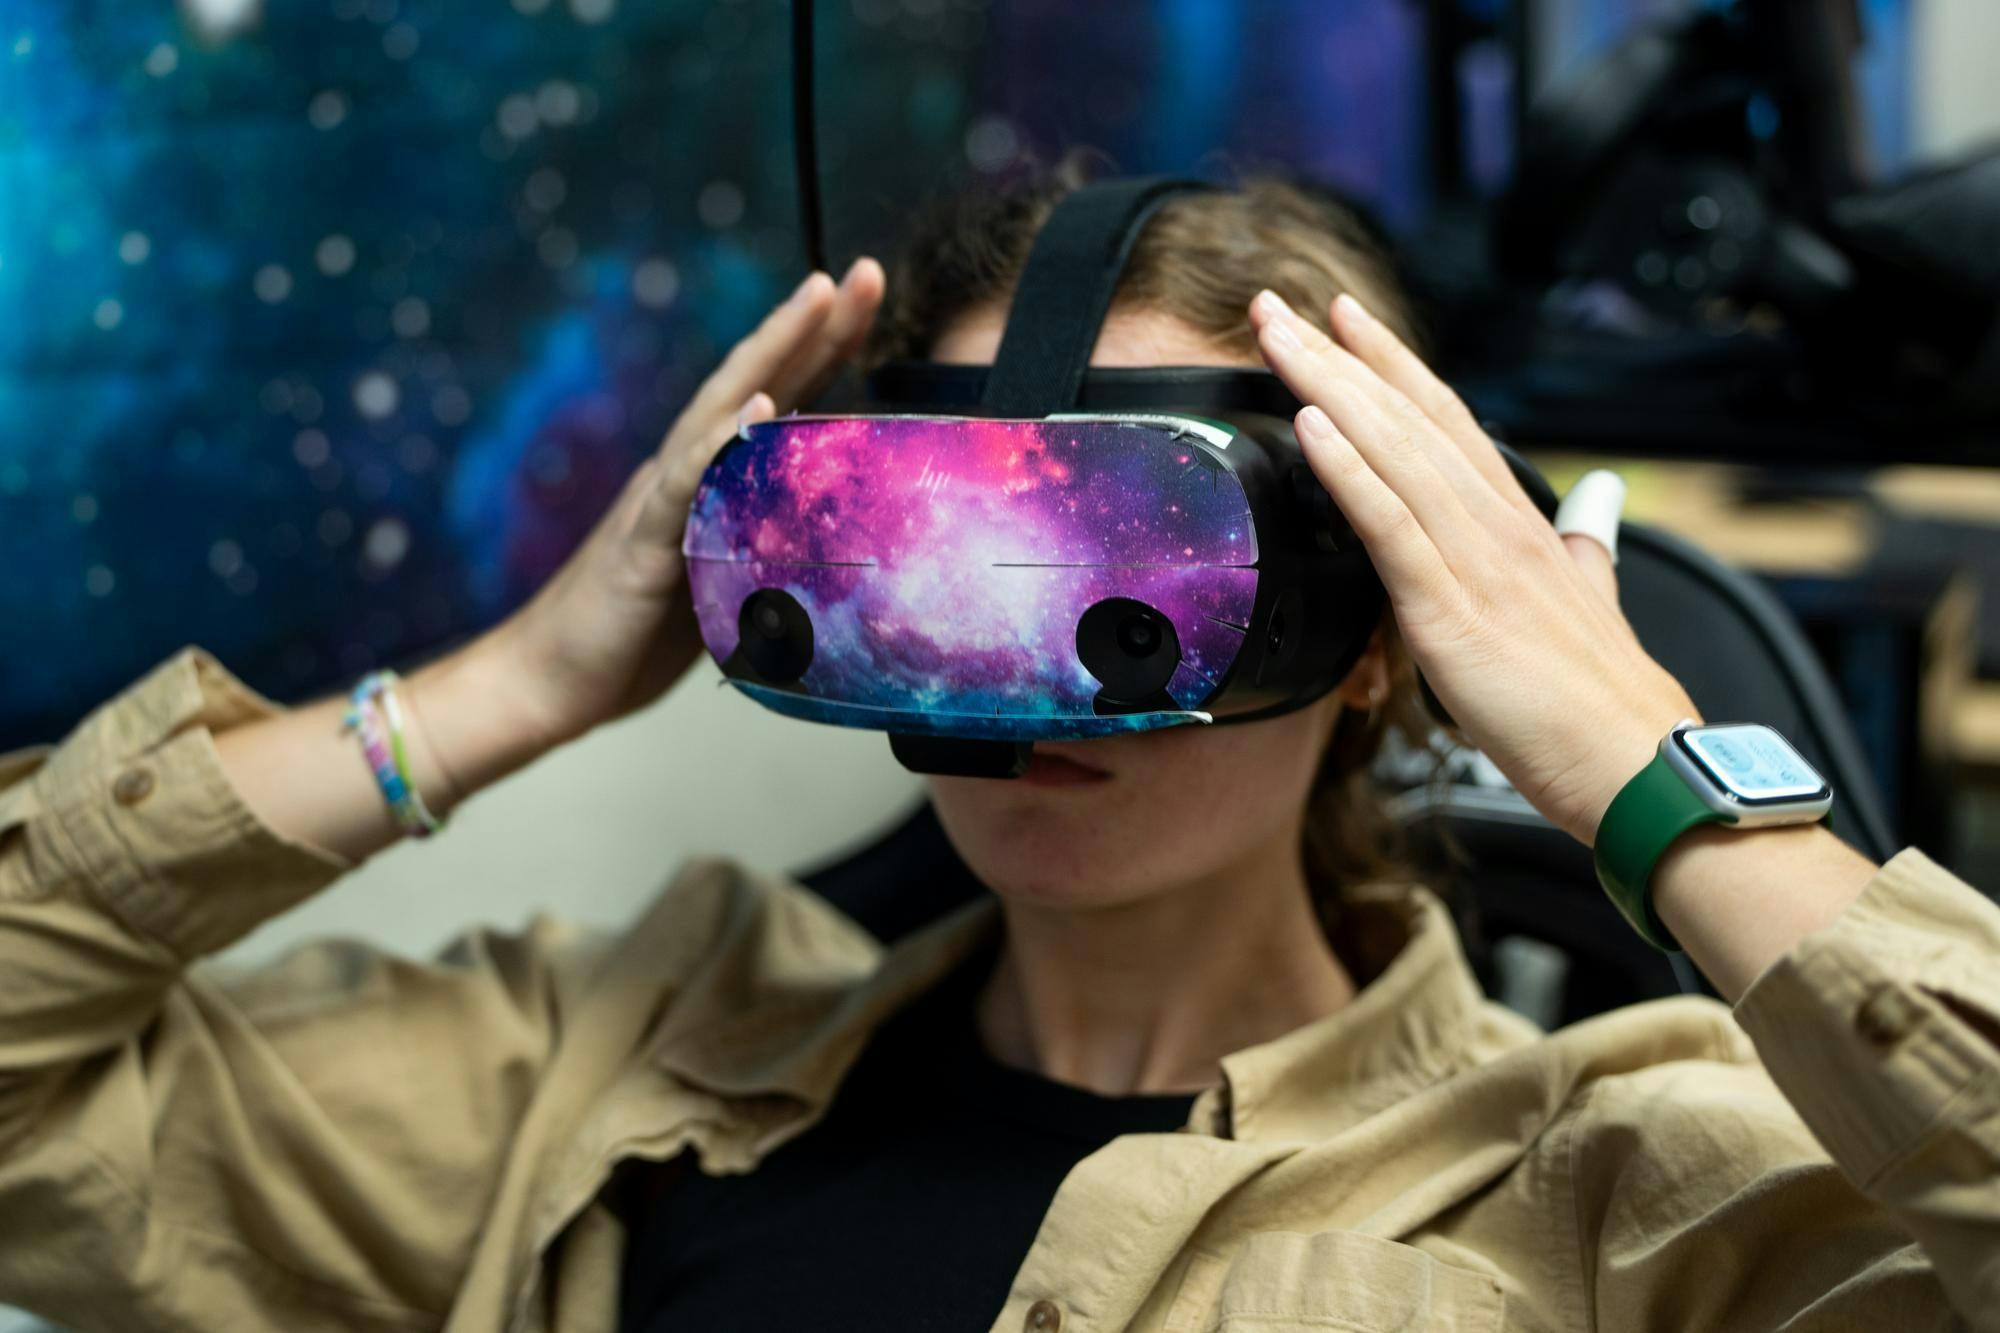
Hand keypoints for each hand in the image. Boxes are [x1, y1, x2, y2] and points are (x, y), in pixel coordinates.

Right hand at [476, 258, 886, 747]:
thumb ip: (764, 551)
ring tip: (819, 296)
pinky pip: (683, 483)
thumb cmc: (634, 641)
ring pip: (721, 407)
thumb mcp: (723, 590)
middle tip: (868, 270)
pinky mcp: (642, 542)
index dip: (825, 349)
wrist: (548, 684)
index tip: (872, 298)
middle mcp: (685, 471)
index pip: (778, 401)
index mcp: (709, 480)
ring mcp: (661, 498)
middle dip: (814, 325)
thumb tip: (834, 548)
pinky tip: (757, 405)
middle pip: (757, 382)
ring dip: (773, 349)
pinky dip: (719, 440)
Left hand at [1249, 288, 1696, 844]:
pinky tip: (1312, 425)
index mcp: (1518, 523)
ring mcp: (1475, 562)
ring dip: (1328, 388)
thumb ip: (1588, 547)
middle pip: (1405, 418)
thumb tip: (1598, 505)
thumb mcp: (1592, 601)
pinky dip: (1349, 471)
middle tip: (1277, 305)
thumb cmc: (1603, 698)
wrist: (1636, 762)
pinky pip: (1391, 526)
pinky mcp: (1453, 610)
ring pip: (1392, 452)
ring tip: (1279, 337)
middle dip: (1337, 356)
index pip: (1446, 420)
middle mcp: (1495, 525)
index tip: (1348, 319)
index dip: (1393, 364)